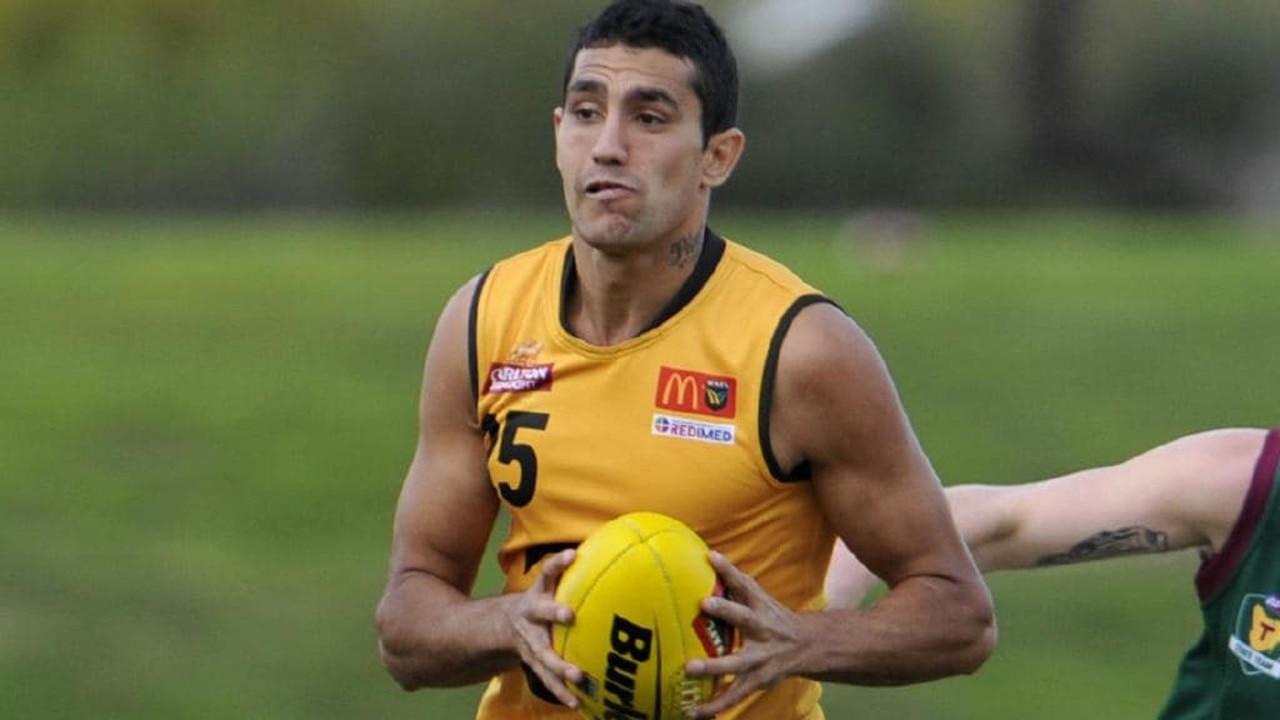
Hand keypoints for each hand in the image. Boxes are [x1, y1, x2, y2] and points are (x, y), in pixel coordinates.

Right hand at [505, 548, 582, 707]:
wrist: (504, 625)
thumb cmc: (541, 600)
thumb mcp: (549, 583)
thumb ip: (568, 570)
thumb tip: (611, 548)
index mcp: (537, 594)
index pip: (547, 573)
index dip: (557, 563)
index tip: (571, 555)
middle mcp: (531, 616)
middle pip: (541, 612)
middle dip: (554, 612)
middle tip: (570, 615)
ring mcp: (530, 642)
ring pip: (543, 654)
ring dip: (559, 667)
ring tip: (577, 678)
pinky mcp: (533, 663)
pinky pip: (547, 679)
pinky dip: (561, 692)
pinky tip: (577, 705)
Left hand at [684, 551, 805, 718]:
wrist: (807, 646)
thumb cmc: (771, 616)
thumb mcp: (759, 596)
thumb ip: (735, 580)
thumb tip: (709, 553)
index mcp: (760, 607)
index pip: (745, 584)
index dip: (730, 570)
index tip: (712, 557)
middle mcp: (762, 630)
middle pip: (745, 618)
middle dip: (726, 611)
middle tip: (704, 603)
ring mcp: (761, 658)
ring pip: (738, 663)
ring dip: (714, 667)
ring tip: (689, 669)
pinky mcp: (758, 681)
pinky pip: (734, 695)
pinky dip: (714, 706)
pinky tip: (693, 713)